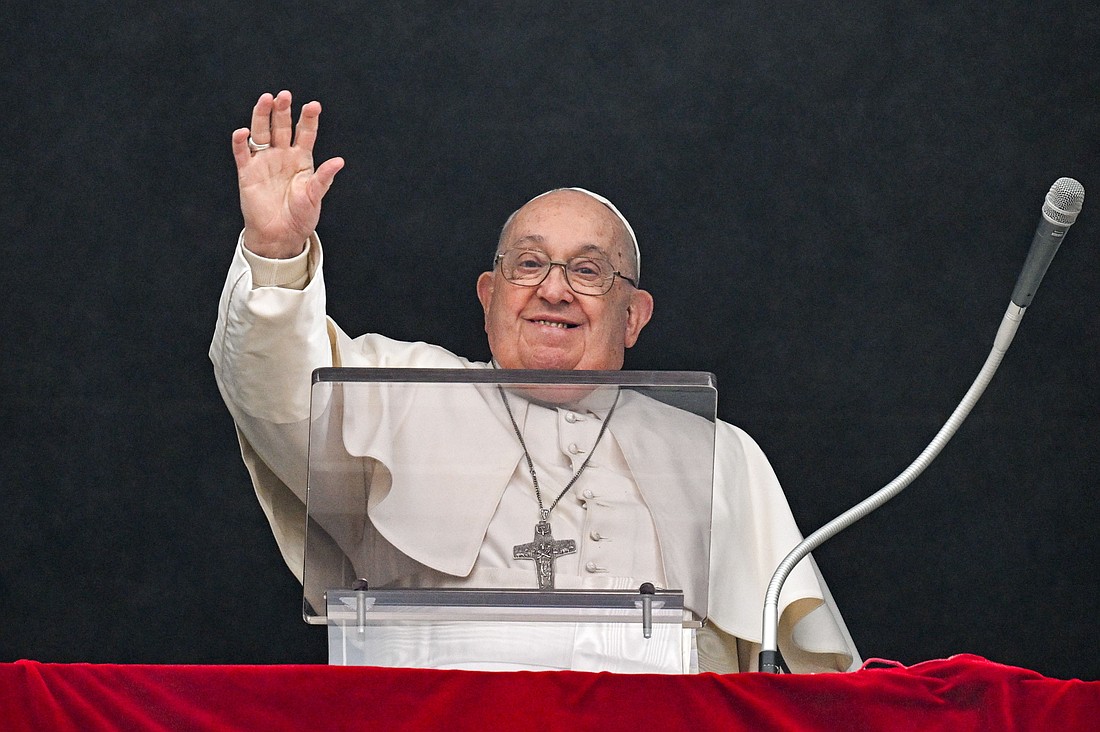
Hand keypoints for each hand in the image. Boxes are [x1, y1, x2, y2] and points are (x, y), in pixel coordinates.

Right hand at [232, 90, 344, 258]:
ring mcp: (264, 161)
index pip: (305, 132)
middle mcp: (282, 155)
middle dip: (283, 111)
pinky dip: (241, 142)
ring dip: (262, 116)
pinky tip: (243, 132)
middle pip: (281, 126)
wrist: (281, 235)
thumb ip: (324, 178)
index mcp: (302, 158)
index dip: (308, 119)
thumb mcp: (315, 196)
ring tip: (266, 100)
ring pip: (261, 132)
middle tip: (285, 96)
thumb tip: (339, 161)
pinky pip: (242, 153)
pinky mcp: (248, 172)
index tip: (314, 106)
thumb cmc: (301, 216)